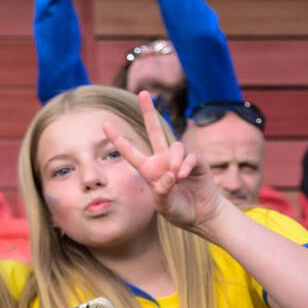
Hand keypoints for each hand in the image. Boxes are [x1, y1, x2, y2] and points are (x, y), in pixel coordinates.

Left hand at [103, 90, 222, 233]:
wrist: (202, 215)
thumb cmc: (180, 210)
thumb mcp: (165, 206)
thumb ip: (162, 192)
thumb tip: (168, 174)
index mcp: (149, 170)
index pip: (130, 152)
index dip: (119, 139)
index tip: (105, 125)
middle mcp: (163, 160)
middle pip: (155, 131)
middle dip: (149, 112)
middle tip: (143, 93)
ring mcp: (180, 159)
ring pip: (175, 147)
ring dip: (175, 160)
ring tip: (177, 177)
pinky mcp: (197, 162)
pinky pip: (190, 156)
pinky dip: (186, 165)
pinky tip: (183, 175)